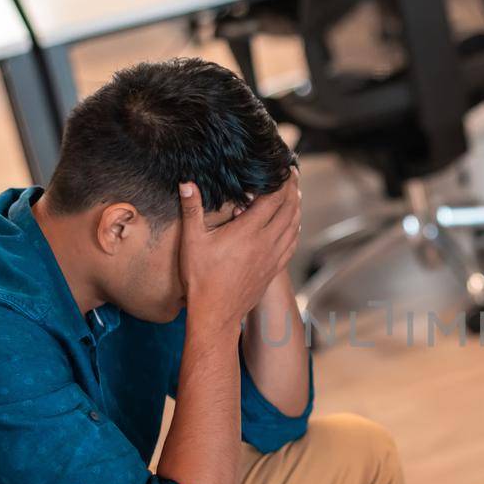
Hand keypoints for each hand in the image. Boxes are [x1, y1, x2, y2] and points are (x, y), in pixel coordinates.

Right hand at [179, 170, 300, 328]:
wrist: (216, 314)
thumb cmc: (201, 279)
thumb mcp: (192, 241)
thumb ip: (192, 210)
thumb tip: (186, 184)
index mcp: (248, 232)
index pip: (274, 199)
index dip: (282, 182)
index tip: (284, 169)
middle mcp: (266, 243)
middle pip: (289, 210)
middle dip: (292, 190)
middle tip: (291, 176)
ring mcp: (273, 258)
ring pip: (294, 227)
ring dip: (297, 208)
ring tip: (295, 195)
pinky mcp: (274, 270)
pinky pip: (292, 244)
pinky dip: (295, 229)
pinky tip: (293, 225)